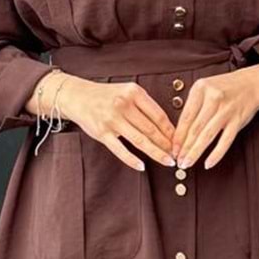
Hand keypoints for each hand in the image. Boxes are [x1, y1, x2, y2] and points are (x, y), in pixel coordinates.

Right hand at [39, 70, 176, 173]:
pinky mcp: (101, 133)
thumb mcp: (127, 92)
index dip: (171, 130)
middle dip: (167, 144)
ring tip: (167, 161)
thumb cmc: (106, 96)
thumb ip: (145, 106)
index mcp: (133, 92)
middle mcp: (123, 104)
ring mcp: (112, 120)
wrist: (77, 96)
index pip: (158, 115)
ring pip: (140, 140)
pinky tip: (142, 166)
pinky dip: (132, 159)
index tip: (180, 140)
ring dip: (156, 153)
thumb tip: (167, 127)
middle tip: (178, 154)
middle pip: (151, 129)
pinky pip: (120, 149)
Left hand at [172, 63, 258, 171]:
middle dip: (184, 148)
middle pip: (195, 128)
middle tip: (178, 160)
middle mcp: (213, 98)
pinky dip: (216, 154)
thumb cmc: (226, 88)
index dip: (177, 136)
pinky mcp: (238, 120)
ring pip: (207, 136)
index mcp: (201, 88)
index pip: (185, 117)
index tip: (172, 148)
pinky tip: (208, 163)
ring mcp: (227, 109)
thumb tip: (179, 133)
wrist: (253, 83)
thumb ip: (193, 107)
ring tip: (187, 164)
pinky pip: (225, 141)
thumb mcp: (206, 89)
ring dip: (195, 152)